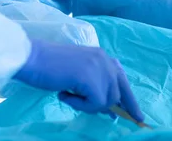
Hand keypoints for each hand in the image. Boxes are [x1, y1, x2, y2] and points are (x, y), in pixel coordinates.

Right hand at [14, 39, 142, 120]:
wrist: (32, 58)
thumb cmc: (49, 67)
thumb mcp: (79, 74)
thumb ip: (95, 85)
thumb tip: (110, 110)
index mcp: (102, 56)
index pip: (122, 80)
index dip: (130, 100)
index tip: (138, 116)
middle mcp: (104, 60)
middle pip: (118, 93)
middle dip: (108, 107)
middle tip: (101, 114)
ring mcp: (98, 67)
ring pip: (106, 101)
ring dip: (88, 105)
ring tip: (70, 95)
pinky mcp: (90, 78)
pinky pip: (94, 104)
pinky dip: (79, 105)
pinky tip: (65, 94)